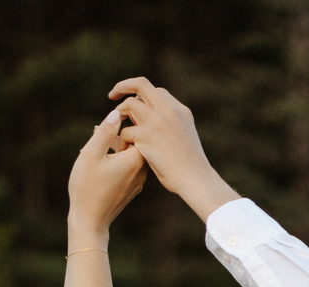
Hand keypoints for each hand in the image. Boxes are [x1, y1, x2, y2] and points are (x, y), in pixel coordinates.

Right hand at [67, 111, 147, 240]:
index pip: (141, 129)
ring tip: (98, 136)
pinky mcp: (131, 190)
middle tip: (105, 124)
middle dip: (121, 130)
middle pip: (138, 141)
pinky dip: (117, 158)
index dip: (128, 118)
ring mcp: (138, 182)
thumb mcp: (92, 154)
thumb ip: (105, 132)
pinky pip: (127, 167)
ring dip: (116, 144)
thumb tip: (117, 113)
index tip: (114, 115)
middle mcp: (142, 171)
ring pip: (131, 154)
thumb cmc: (88, 187)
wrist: (90, 222)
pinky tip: (101, 155)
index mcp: (136, 159)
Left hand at [108, 77, 238, 219]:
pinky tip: (122, 151)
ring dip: (119, 114)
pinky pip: (125, 131)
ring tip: (115, 127)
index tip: (136, 105)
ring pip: (129, 104)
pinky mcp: (146, 135)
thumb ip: (172, 127)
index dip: (143, 97)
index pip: (157, 92)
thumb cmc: (191, 168)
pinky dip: (122, 141)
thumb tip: (156, 128)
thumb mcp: (185, 139)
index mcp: (180, 110)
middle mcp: (168, 110)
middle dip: (123, 86)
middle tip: (112, 95)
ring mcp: (157, 120)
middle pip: (140, 85)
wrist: (196, 180)